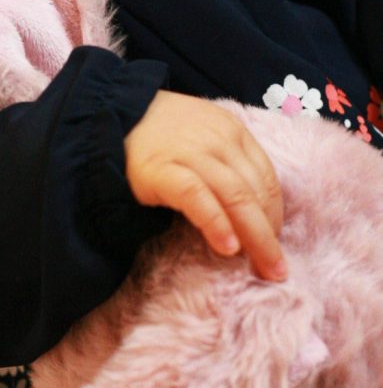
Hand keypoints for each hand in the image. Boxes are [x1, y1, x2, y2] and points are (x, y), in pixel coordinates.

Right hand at [124, 91, 286, 281]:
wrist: (110, 116)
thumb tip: (254, 213)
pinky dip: (217, 222)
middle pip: (255, 191)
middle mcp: (217, 139)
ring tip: (262, 269)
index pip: (266, 178)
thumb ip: (228, 162)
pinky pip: (198, 197)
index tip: (275, 243)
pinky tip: (227, 246)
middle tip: (276, 271)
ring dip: (255, 236)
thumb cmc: (160, 134)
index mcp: (232, 131)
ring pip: (235, 196)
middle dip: (270, 234)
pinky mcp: (162, 170)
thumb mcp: (202, 135)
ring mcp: (190, 153)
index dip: (276, 215)